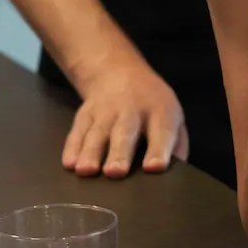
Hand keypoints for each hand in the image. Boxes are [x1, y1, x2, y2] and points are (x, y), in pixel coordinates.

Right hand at [61, 60, 188, 178]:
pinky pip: (77, 131)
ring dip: (91, 152)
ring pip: (97, 132)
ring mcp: (105, 111)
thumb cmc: (153, 106)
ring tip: (87, 171)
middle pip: (125, 132)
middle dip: (119, 153)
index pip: (161, 131)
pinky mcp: (84, 113)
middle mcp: (132, 110)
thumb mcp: (173, 117)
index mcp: (160, 112)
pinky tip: (69, 164)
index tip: (155, 168)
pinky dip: (72, 147)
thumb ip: (177, 145)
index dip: (159, 150)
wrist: (119, 71)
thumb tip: (177, 175)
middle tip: (115, 173)